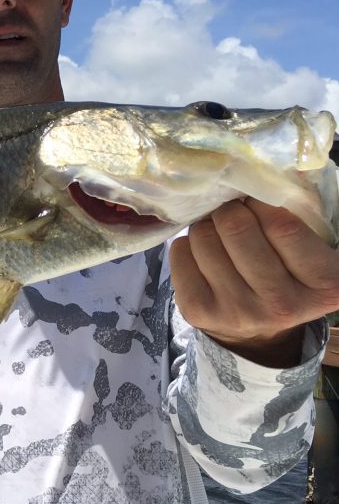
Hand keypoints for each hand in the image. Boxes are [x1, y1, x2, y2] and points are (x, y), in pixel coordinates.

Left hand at [170, 199, 338, 367]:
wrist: (258, 331)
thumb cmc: (287, 273)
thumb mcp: (311, 250)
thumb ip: (299, 217)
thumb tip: (267, 172)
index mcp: (322, 284)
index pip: (282, 225)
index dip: (260, 202)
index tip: (255, 201)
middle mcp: (282, 304)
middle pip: (236, 228)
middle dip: (229, 210)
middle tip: (232, 213)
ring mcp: (238, 312)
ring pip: (203, 238)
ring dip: (207, 225)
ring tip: (218, 234)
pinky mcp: (199, 313)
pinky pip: (180, 254)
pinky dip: (187, 244)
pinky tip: (203, 253)